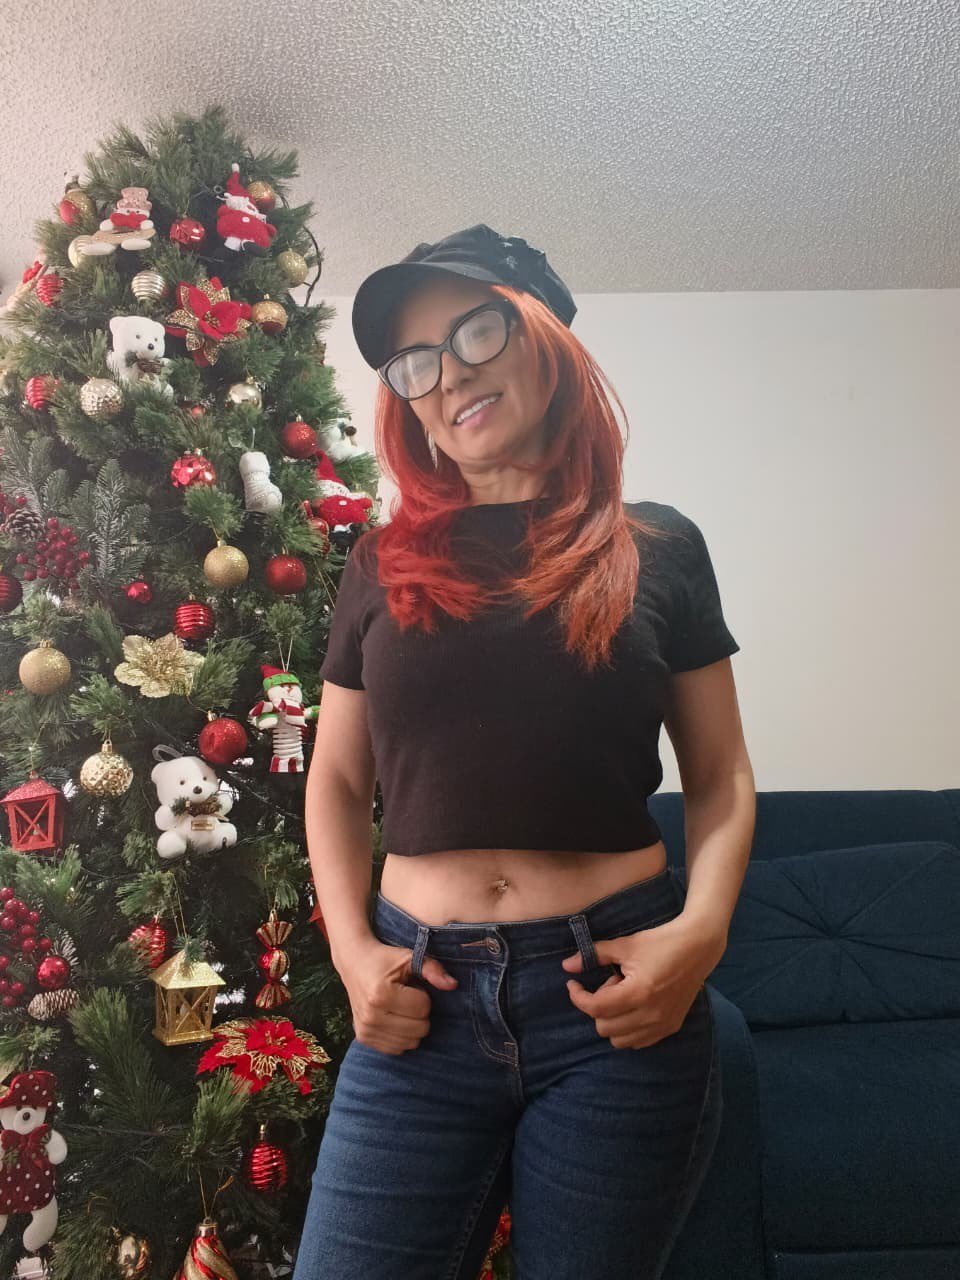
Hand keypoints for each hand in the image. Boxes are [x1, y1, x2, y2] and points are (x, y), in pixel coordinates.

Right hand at [336, 936, 458, 1055]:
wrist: (355, 963)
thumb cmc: (385, 960)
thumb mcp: (409, 958)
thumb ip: (432, 969)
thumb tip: (453, 985)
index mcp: (380, 994)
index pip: (423, 1007)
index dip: (422, 995)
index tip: (410, 986)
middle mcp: (370, 1015)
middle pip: (420, 1029)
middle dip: (419, 1012)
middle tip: (406, 997)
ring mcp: (366, 1030)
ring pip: (410, 1043)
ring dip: (412, 1026)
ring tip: (399, 1007)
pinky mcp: (363, 1039)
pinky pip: (397, 1049)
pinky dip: (401, 1036)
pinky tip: (392, 1018)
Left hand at [560, 915, 720, 1048]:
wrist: (698, 947)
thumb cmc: (660, 942)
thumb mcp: (625, 945)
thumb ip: (594, 955)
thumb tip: (567, 966)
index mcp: (638, 993)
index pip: (596, 1008)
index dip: (578, 997)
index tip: (573, 984)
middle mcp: (650, 1014)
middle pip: (604, 1027)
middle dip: (598, 1006)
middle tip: (611, 983)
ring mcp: (662, 1024)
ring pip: (620, 1041)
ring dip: (612, 1021)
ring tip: (624, 995)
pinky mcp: (671, 1027)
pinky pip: (639, 1042)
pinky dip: (628, 1030)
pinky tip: (634, 1007)